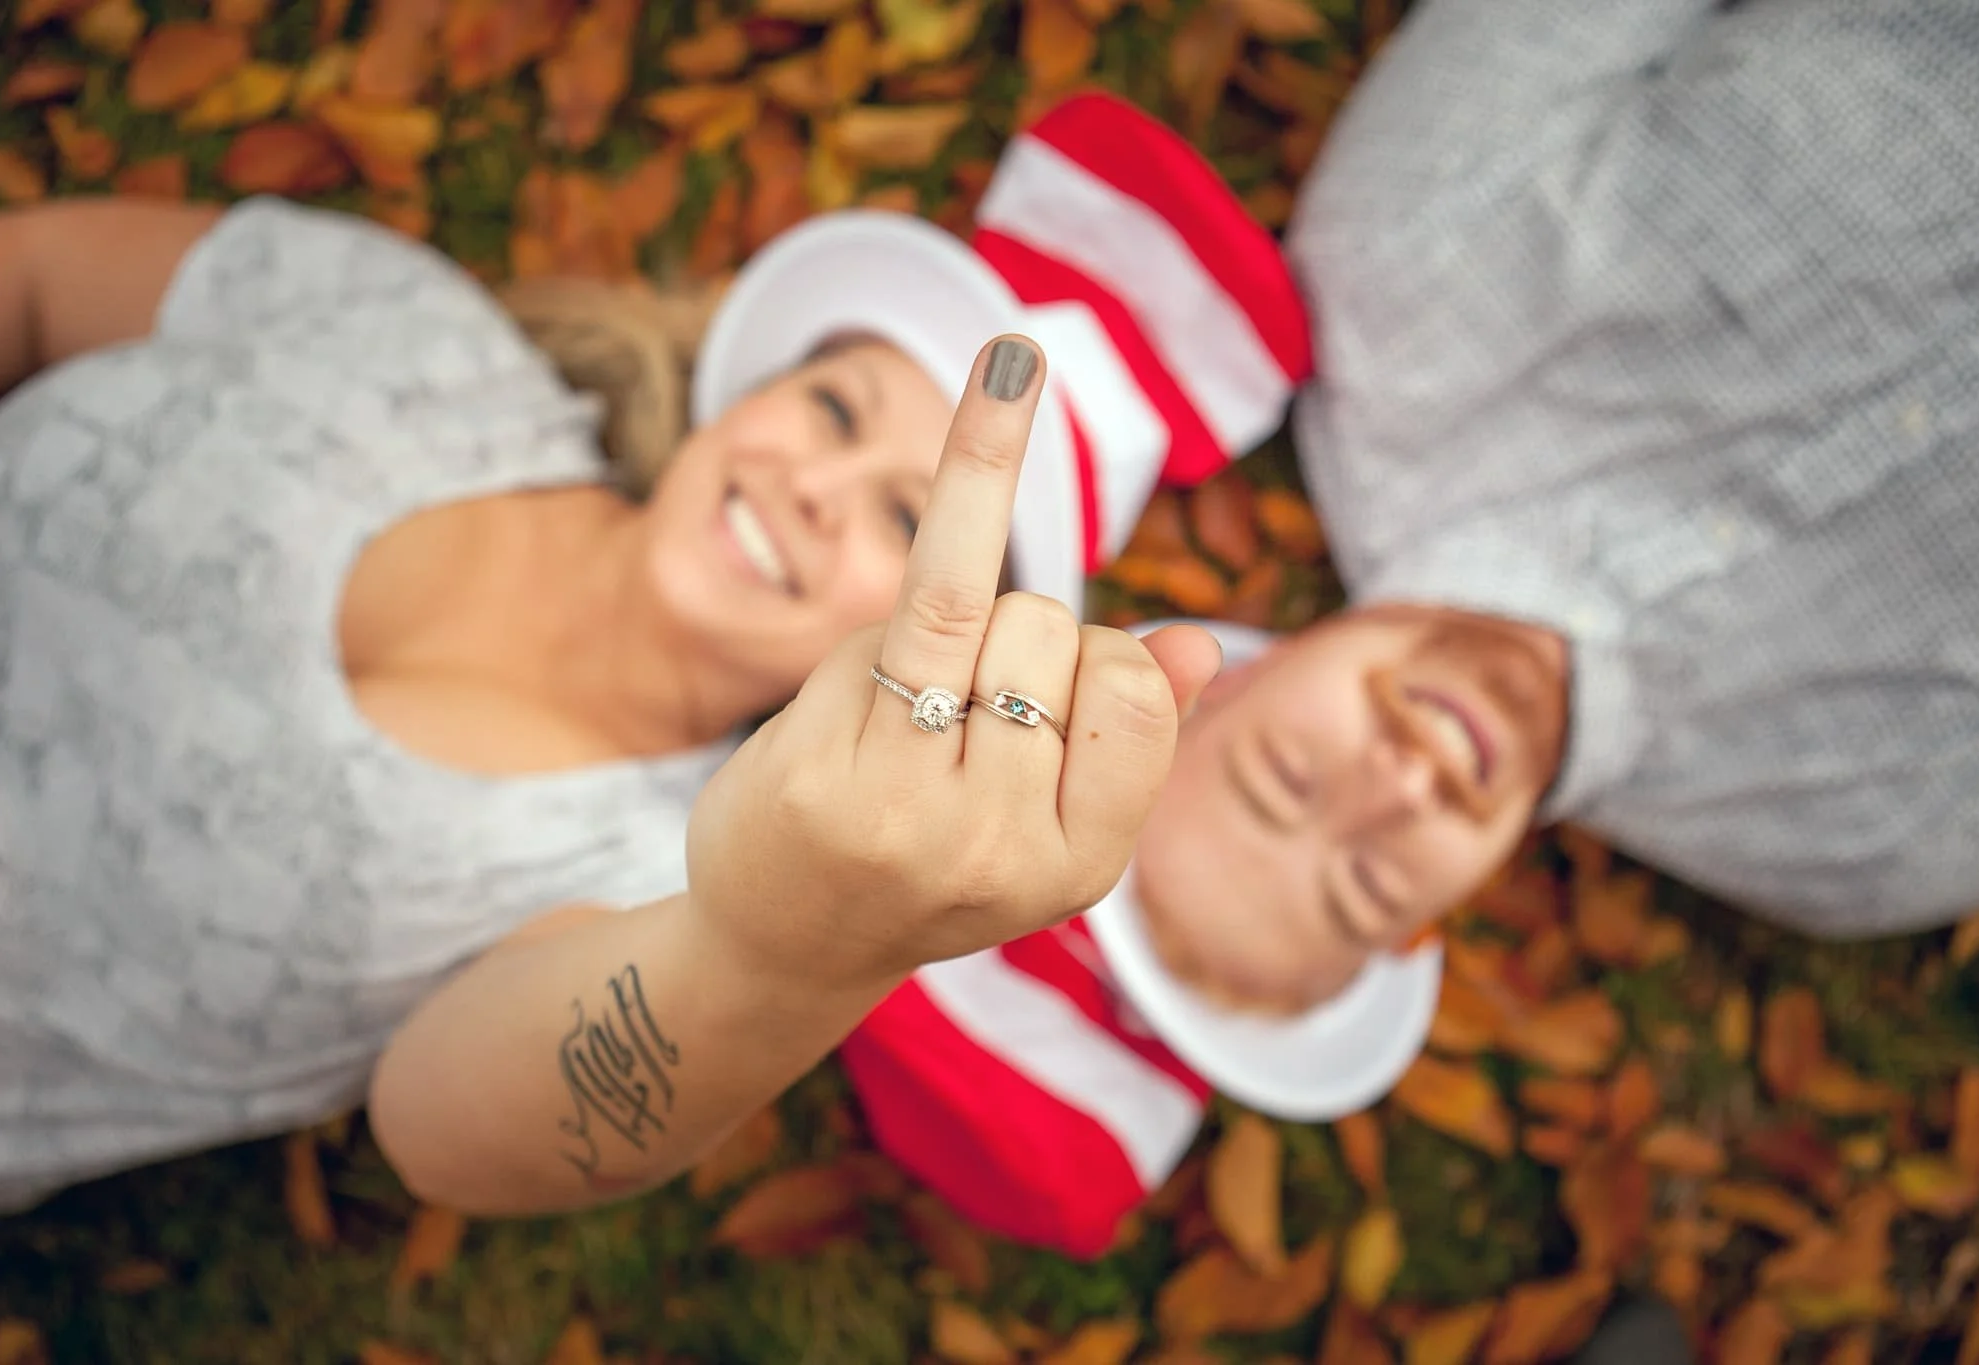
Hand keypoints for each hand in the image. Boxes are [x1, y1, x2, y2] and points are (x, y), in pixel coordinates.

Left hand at [686, 336, 1221, 991]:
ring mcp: (911, 820)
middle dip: (999, 642)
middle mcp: (1004, 853)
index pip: (1130, 687)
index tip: (1037, 706)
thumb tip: (1200, 648)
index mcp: (1081, 866)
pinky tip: (1015, 365)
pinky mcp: (827, 776)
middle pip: (1046, 635)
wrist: (779, 944)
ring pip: (981, 610)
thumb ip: (1126, 738)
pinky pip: (900, 613)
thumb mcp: (1047, 818)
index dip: (1086, 663)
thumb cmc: (923, 854)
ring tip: (893, 715)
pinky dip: (975, 467)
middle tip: (936, 730)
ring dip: (942, 626)